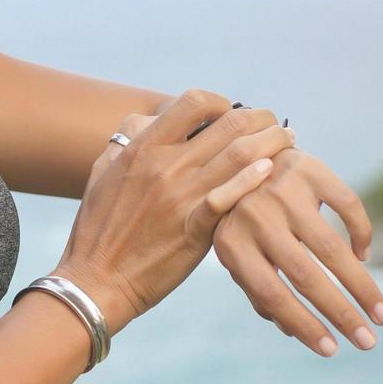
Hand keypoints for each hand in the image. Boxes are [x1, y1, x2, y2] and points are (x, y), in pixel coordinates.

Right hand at [57, 90, 289, 334]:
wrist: (95, 281)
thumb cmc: (97, 228)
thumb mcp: (102, 172)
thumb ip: (127, 140)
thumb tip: (149, 120)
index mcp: (143, 148)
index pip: (194, 102)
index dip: (222, 102)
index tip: (234, 113)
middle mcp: (165, 165)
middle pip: (229, 123)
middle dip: (261, 118)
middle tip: (275, 123)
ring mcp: (181, 197)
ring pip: (240, 155)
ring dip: (271, 142)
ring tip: (287, 141)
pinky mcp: (192, 230)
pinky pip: (228, 197)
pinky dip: (253, 179)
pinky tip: (270, 171)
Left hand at [210, 146, 382, 356]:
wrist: (241, 153)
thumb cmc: (241, 216)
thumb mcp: (237, 249)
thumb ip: (258, 287)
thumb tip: (293, 331)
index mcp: (230, 243)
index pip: (270, 294)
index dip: (303, 324)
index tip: (332, 350)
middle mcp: (253, 215)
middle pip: (304, 275)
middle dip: (340, 313)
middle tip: (368, 342)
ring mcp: (280, 189)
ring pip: (330, 247)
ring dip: (361, 286)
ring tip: (382, 315)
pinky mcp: (307, 167)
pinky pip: (347, 204)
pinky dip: (361, 232)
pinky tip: (364, 256)